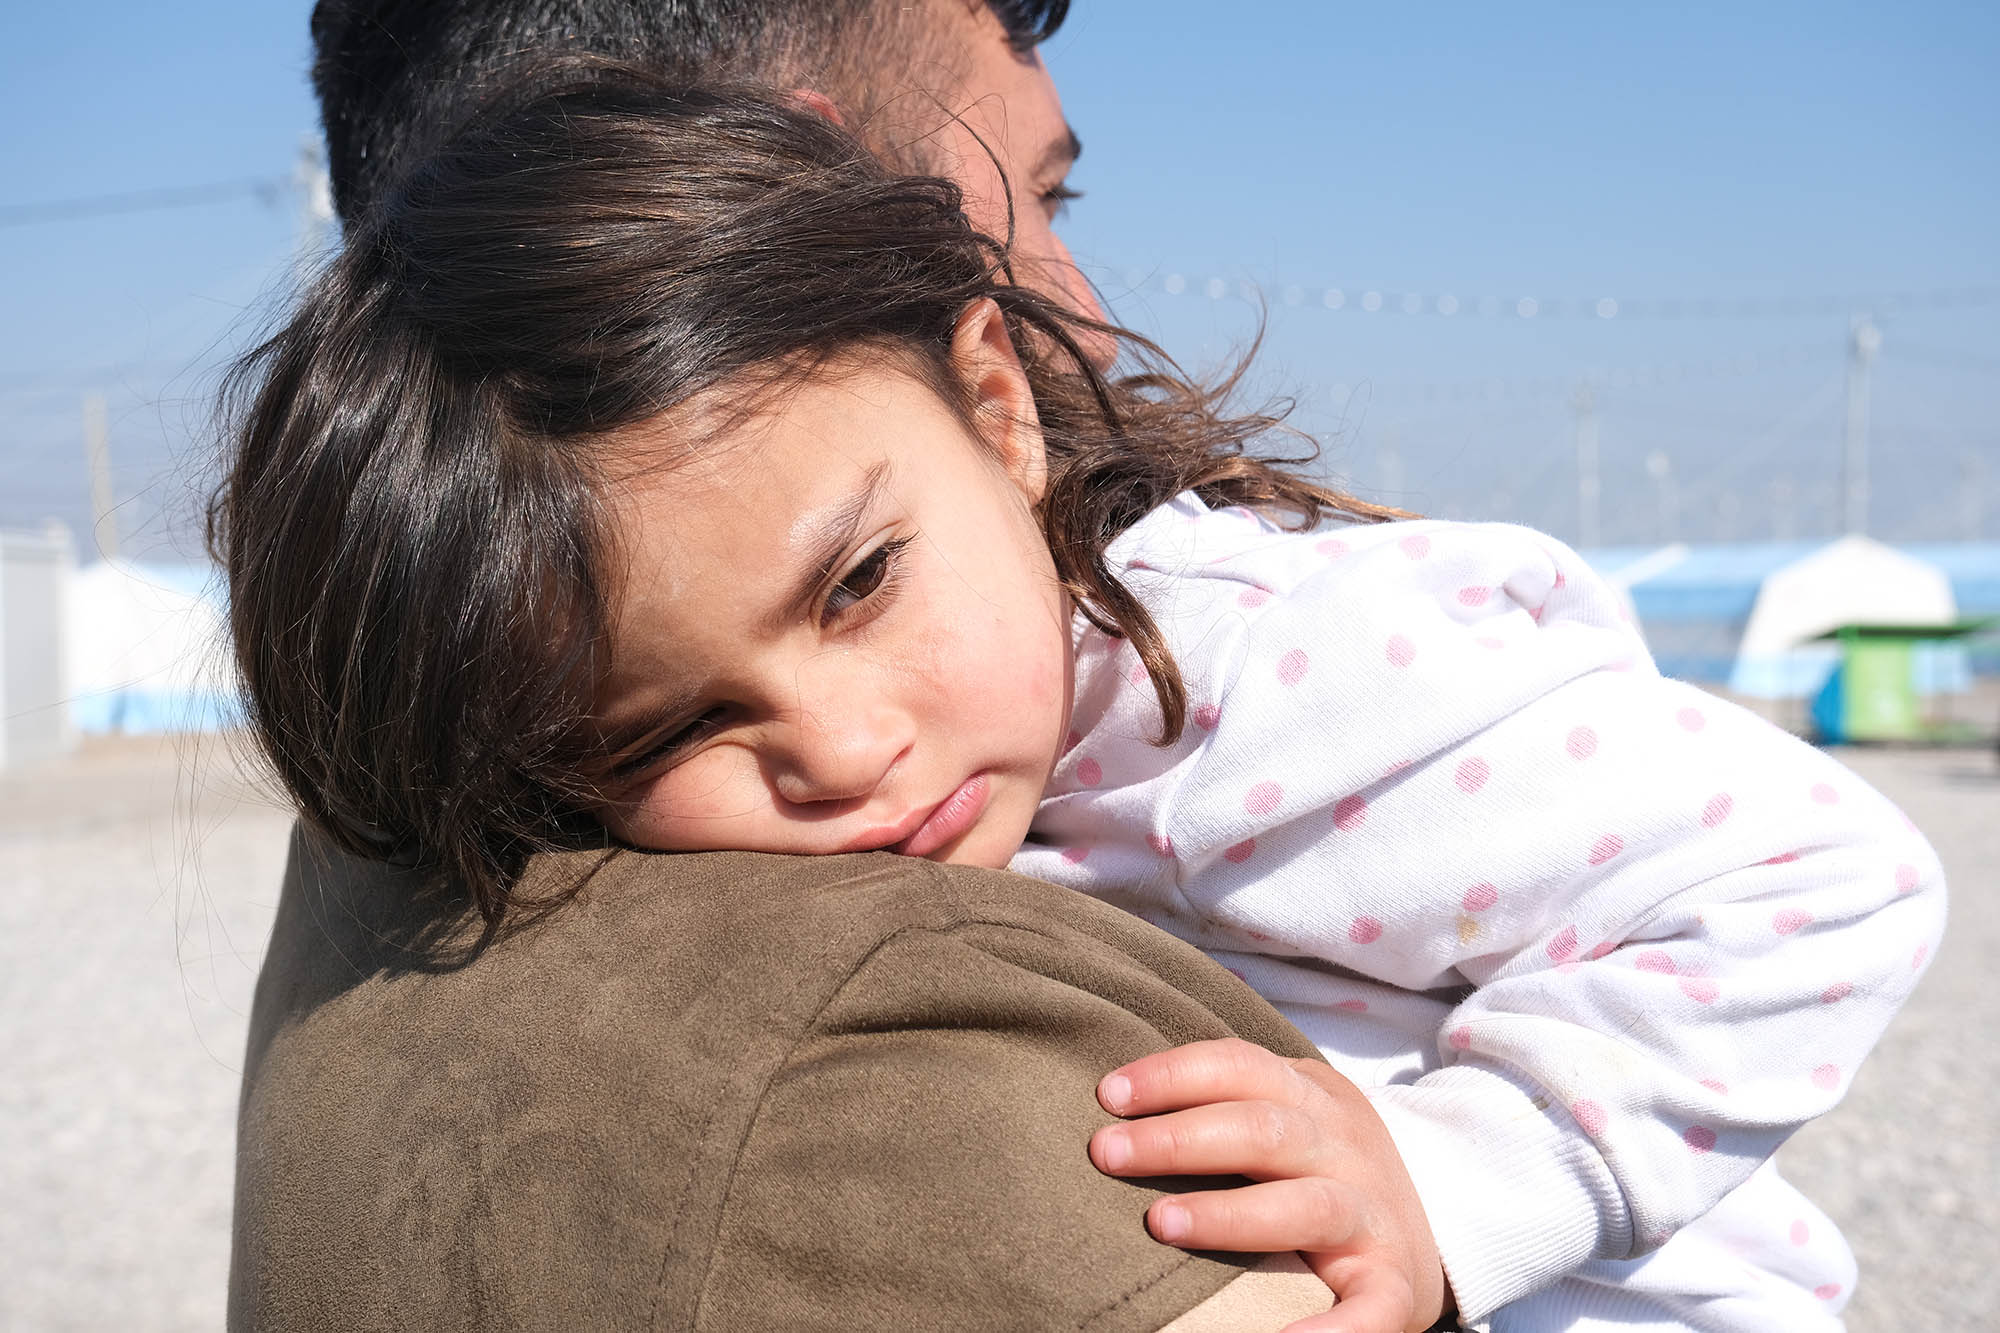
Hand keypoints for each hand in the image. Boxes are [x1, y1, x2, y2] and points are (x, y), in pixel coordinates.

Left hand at [1088, 1039, 1447, 1332]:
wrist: (1431, 1226)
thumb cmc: (1319, 1166)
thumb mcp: (1288, 1113)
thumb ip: (1224, 1103)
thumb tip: (1112, 1102)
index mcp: (1311, 1096)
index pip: (1239, 1066)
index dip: (1173, 1074)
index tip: (1107, 1095)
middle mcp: (1343, 1147)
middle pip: (1263, 1129)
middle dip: (1179, 1138)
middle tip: (1105, 1153)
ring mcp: (1371, 1214)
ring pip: (1307, 1205)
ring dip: (1230, 1214)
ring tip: (1161, 1223)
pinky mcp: (1393, 1284)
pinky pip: (1368, 1308)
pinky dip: (1329, 1330)